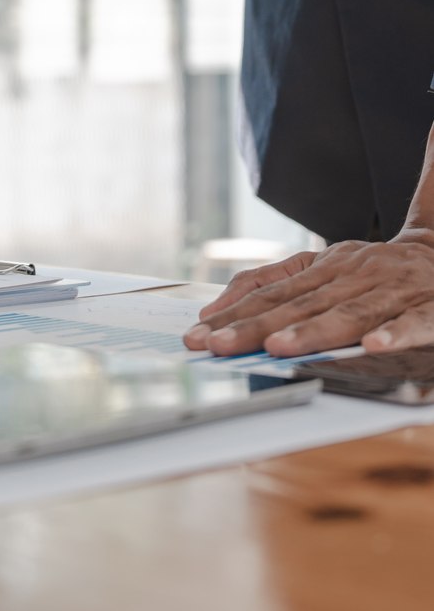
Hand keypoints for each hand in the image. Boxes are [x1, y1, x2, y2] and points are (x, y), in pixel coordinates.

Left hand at [182, 228, 433, 356]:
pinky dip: (395, 334)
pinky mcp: (431, 307)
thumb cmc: (374, 267)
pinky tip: (374, 346)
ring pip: (349, 314)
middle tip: (219, 345)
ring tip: (279, 346)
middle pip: (299, 306)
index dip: (234, 314)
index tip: (199, 334)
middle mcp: (353, 277)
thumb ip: (271, 280)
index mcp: (325, 268)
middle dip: (256, 327)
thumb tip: (216, 306)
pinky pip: (414, 322)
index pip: (271, 294)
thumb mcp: (322, 264)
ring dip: (313, 331)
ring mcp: (391, 291)